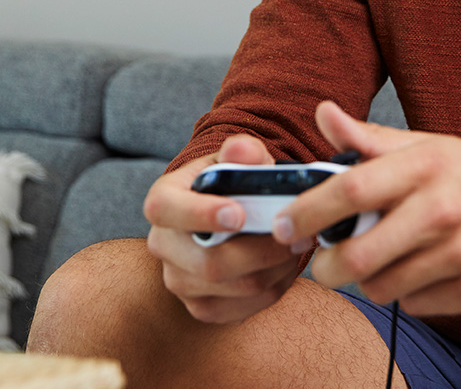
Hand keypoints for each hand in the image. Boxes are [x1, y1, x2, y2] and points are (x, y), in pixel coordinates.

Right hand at [145, 134, 313, 322]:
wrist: (224, 221)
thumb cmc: (229, 187)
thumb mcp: (233, 161)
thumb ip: (241, 152)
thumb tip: (245, 151)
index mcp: (163, 202)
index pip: (169, 211)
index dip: (202, 215)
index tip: (238, 215)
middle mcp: (162, 246)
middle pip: (211, 263)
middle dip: (262, 251)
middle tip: (297, 234)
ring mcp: (180, 282)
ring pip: (238, 287)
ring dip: (278, 268)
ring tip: (298, 245)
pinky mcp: (202, 308)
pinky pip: (247, 306)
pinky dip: (276, 286)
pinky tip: (285, 265)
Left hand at [276, 101, 460, 315]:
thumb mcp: (431, 146)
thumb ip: (370, 139)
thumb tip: (323, 114)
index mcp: (427, 165)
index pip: (349, 190)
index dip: (306, 212)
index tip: (284, 225)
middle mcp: (444, 210)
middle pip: (357, 256)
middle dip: (326, 267)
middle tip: (323, 263)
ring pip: (383, 288)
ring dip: (370, 281)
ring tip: (382, 262)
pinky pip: (417, 306)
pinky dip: (409, 294)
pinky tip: (423, 272)